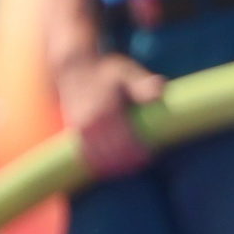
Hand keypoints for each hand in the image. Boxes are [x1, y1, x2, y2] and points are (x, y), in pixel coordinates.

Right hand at [54, 53, 163, 177]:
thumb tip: (159, 92)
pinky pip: (86, 156)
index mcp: (105, 112)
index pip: (125, 143)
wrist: (74, 68)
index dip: (138, 153)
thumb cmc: (106, 72)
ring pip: (99, 158)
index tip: (148, 153)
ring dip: (115, 165)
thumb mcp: (127, 73)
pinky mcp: (74, 133)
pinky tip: (111, 164)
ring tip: (129, 163)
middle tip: (142, 159)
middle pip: (113, 154)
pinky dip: (99, 163)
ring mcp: (80, 129)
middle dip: (129, 161)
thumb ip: (143, 84)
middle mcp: (90, 123)